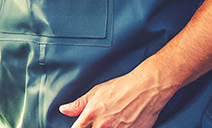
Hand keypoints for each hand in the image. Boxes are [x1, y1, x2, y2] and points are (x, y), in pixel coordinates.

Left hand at [59, 65, 173, 127]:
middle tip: (102, 122)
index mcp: (91, 114)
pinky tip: (122, 125)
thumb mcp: (96, 92)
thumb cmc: (122, 88)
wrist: (147, 88)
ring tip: (112, 122)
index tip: (81, 127)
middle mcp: (103, 126)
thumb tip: (64, 110)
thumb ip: (78, 104)